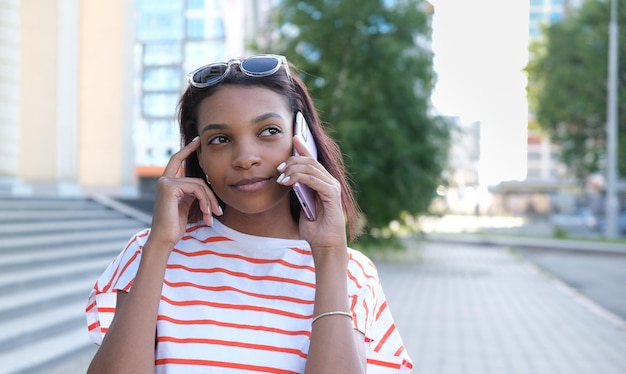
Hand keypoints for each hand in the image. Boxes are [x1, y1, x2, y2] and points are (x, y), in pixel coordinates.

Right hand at [146, 137, 222, 250]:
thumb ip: (193, 193)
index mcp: (168, 184)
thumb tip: (206, 185)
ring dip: (209, 202)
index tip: (197, 140)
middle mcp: (164, 180)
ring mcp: (165, 182)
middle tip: (219, 212)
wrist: (164, 239)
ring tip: (211, 217)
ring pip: (199, 185)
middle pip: (198, 180)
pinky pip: (196, 189)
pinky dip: (205, 202)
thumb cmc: (176, 226)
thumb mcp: (187, 206)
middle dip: (211, 195)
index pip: (178, 160)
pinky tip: (205, 215)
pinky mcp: (169, 187)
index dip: (187, 149)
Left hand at [277, 136, 346, 254]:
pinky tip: (287, 182)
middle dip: (291, 160)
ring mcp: (332, 187)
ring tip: (280, 177)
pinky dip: (299, 178)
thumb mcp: (301, 204)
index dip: (303, 146)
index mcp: (323, 182)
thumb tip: (285, 177)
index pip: (312, 159)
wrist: (324, 245)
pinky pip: (314, 180)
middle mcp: (330, 181)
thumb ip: (298, 190)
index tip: (293, 135)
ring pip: (311, 167)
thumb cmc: (313, 227)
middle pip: (310, 161)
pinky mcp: (332, 195)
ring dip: (292, 169)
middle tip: (277, 169)